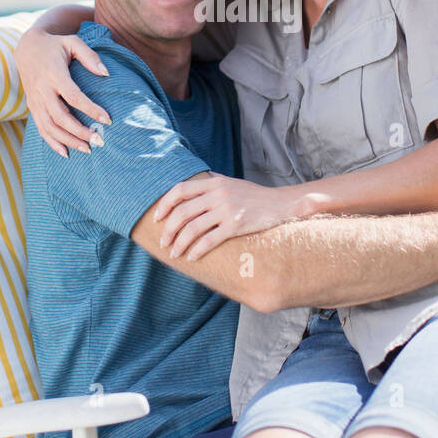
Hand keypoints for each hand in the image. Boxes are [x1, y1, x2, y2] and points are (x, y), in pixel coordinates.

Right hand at [15, 28, 110, 158]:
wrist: (26, 47)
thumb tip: (106, 74)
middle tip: (99, 141)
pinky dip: (52, 143)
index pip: (73, 96)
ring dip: (68, 141)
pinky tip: (66, 153)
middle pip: (60, 117)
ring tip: (88, 150)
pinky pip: (40, 128)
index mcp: (54, 74)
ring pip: (49, 127)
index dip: (90, 109)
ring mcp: (35, 100)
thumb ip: (90, 57)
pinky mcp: (32, 106)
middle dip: (80, 132)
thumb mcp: (73, 42)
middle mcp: (42, 90)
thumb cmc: (55, 45)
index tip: (108, 120)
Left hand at [154, 175, 303, 260]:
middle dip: (169, 230)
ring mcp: (227, 209)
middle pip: (182, 212)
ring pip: (193, 228)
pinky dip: (197, 250)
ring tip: (175, 254)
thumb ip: (215, 181)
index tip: (157, 218)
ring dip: (179, 243)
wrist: (281, 204)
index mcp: (214, 183)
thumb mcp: (233, 183)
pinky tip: (192, 258)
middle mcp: (218, 194)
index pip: (180, 190)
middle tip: (164, 243)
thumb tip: (201, 179)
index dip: (165, 204)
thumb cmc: (254, 196)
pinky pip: (209, 240)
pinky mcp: (236, 225)